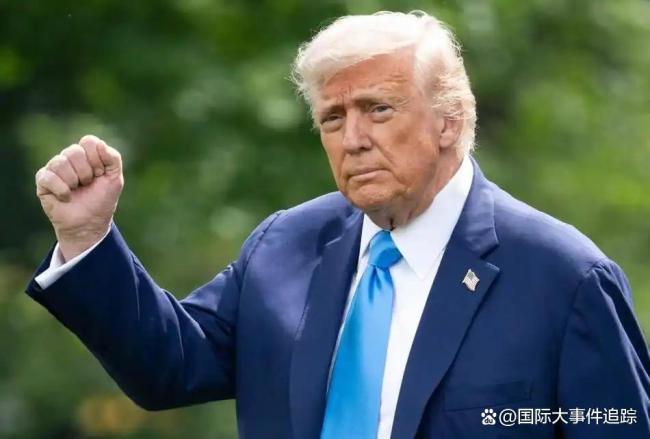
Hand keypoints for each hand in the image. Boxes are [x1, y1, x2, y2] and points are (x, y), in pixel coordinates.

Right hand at [35, 135, 123, 260]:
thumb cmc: (101, 200)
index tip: (100, 174)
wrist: (89, 223)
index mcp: (86, 155)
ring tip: (76, 191)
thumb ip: (113, 158)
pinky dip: (62, 189)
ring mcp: (54, 168)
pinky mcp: (43, 181)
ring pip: (60, 162)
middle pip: (74, 151)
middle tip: (87, 184)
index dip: (97, 159)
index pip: (88, 141)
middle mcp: (69, 158)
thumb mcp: (115, 179)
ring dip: (74, 181)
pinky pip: (49, 176)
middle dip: (86, 172)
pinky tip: (66, 197)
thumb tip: (99, 143)